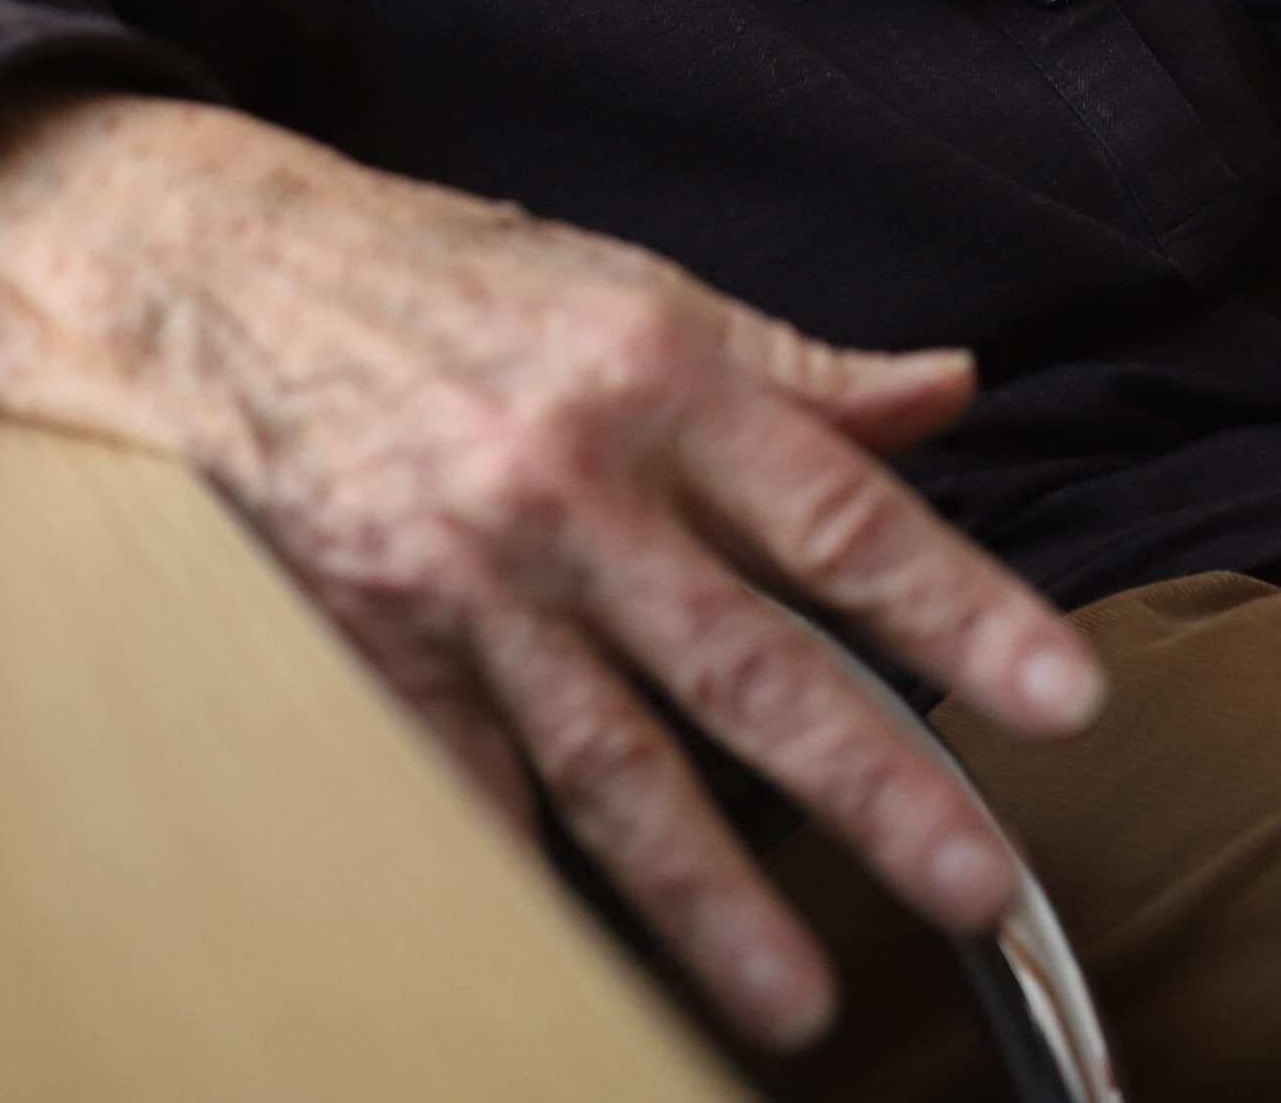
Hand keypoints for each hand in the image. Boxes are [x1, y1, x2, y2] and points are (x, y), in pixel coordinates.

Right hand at [0, 91, 1103, 1051]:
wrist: (222, 281)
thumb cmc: (445, 285)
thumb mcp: (638, 289)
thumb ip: (800, 370)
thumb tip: (946, 393)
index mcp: (661, 380)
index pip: (841, 513)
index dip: (959, 607)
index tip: (1058, 696)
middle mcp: (574, 487)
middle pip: (745, 661)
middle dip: (867, 783)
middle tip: (973, 884)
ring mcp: (471, 583)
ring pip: (614, 760)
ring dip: (713, 895)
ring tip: (802, 999)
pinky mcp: (381, 649)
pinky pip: (470, 788)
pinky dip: (526, 881)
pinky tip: (589, 968)